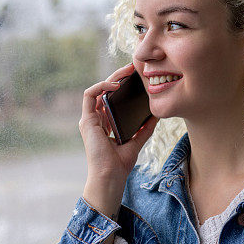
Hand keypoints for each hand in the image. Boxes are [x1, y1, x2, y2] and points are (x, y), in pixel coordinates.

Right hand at [79, 63, 158, 217]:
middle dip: (119, 76)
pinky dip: (101, 86)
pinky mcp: (87, 121)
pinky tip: (115, 85)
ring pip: (98, 89)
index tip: (137, 76)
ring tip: (127, 72)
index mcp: (106, 122)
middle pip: (106, 90)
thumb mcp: (137, 140)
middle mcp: (96, 118)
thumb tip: (157, 115)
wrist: (111, 176)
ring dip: (112, 78)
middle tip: (134, 67)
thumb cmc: (121, 163)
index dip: (123, 84)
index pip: (113, 97)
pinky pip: (89, 96)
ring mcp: (90, 119)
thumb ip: (145, 128)